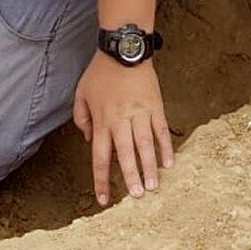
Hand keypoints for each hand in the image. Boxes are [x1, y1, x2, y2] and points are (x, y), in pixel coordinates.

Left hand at [72, 53, 174, 206]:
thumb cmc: (100, 72)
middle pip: (125, 155)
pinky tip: (169, 163)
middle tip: (137, 198)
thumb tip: (89, 140)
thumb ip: (81, 118)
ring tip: (153, 187)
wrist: (123, 49)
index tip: (103, 200)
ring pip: (145, 146)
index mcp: (102, 121)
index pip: (100, 157)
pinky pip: (161, 130)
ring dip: (149, 167)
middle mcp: (120, 121)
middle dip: (130, 178)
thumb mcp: (81, 93)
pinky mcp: (155, 106)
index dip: (101, 180)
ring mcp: (139, 114)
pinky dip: (166, 147)